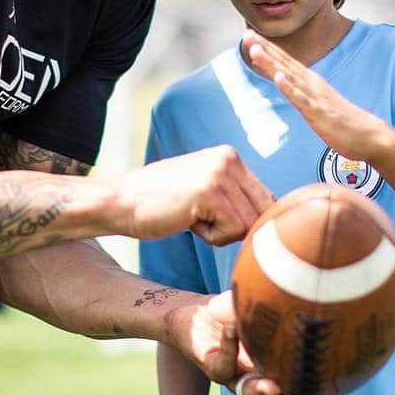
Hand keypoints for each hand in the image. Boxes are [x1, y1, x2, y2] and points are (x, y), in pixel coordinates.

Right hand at [117, 145, 273, 245]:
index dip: (247, 220)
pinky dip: (211, 238)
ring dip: (221, 234)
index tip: (218, 222)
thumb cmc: (158, 203)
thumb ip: (234, 195)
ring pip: (249, 226)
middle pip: (262, 213)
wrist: (120, 202)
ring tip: (191, 218)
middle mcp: (229, 159)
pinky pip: (232, 232)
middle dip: (235, 228)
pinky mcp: (210, 192)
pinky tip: (187, 222)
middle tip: (201, 221)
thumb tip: (273, 222)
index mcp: (229, 156)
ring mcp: (220, 174)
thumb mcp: (203, 188)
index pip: (266, 198)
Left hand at [167, 293, 342, 394]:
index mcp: (281, 370)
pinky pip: (222, 366)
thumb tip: (327, 286)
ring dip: (262, 392)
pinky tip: (233, 329)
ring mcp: (236, 376)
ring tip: (272, 385)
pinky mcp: (213, 367)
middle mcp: (260, 378)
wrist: (202, 313)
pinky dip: (229, 347)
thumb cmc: (242, 310)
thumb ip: (294, 305)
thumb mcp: (272, 306)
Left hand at [243, 30, 392, 163]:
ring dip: (272, 62)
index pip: (285, 61)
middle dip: (265, 48)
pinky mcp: (319, 112)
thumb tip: (277, 75)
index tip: (250, 34)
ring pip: (289, 76)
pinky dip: (289, 88)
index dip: (267, 48)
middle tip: (247, 33)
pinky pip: (301, 99)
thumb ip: (296, 88)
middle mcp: (311, 84)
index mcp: (310, 81)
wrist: (367, 135)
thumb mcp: (313, 100)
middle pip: (284, 63)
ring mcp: (315, 97)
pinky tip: (278, 78)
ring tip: (256, 49)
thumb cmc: (340, 119)